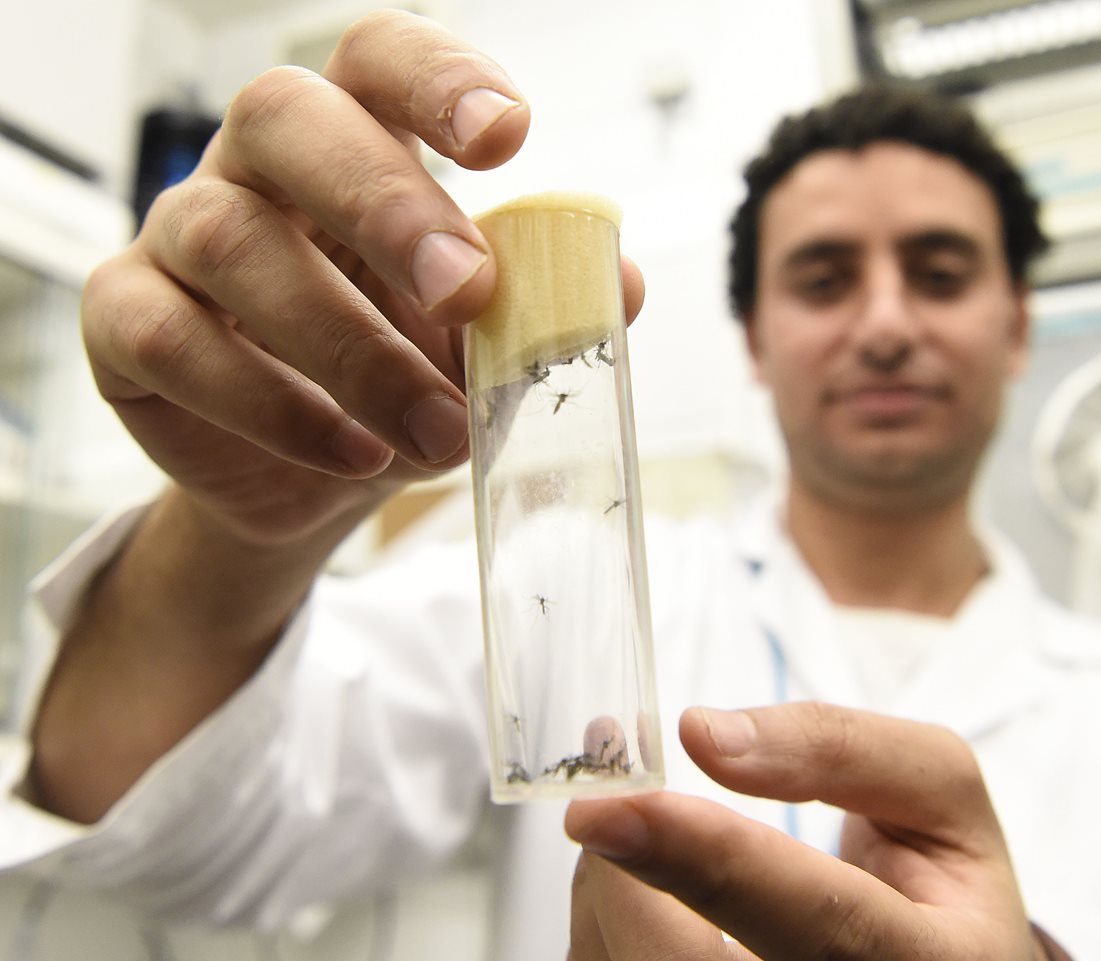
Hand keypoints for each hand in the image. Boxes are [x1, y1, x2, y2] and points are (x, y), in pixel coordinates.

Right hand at [81, 10, 642, 546]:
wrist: (318, 477)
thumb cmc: (404, 381)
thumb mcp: (480, 347)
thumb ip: (541, 310)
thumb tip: (619, 285)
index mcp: (354, 143)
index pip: (378, 59)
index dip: (436, 79)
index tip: (509, 136)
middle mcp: (255, 169)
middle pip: (282, 116)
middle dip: (384, 202)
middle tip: (469, 290)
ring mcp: (177, 237)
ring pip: (231, 241)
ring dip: (349, 346)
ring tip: (437, 430)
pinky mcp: (127, 323)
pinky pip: (171, 341)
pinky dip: (272, 405)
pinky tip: (352, 452)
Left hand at [566, 702, 1049, 960]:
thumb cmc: (936, 886)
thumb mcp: (937, 794)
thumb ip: (836, 746)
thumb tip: (705, 736)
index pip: (815, 923)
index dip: (709, 861)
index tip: (615, 811)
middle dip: (623, 881)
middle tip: (602, 806)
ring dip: (609, 891)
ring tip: (643, 834)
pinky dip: (607, 918)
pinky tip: (636, 880)